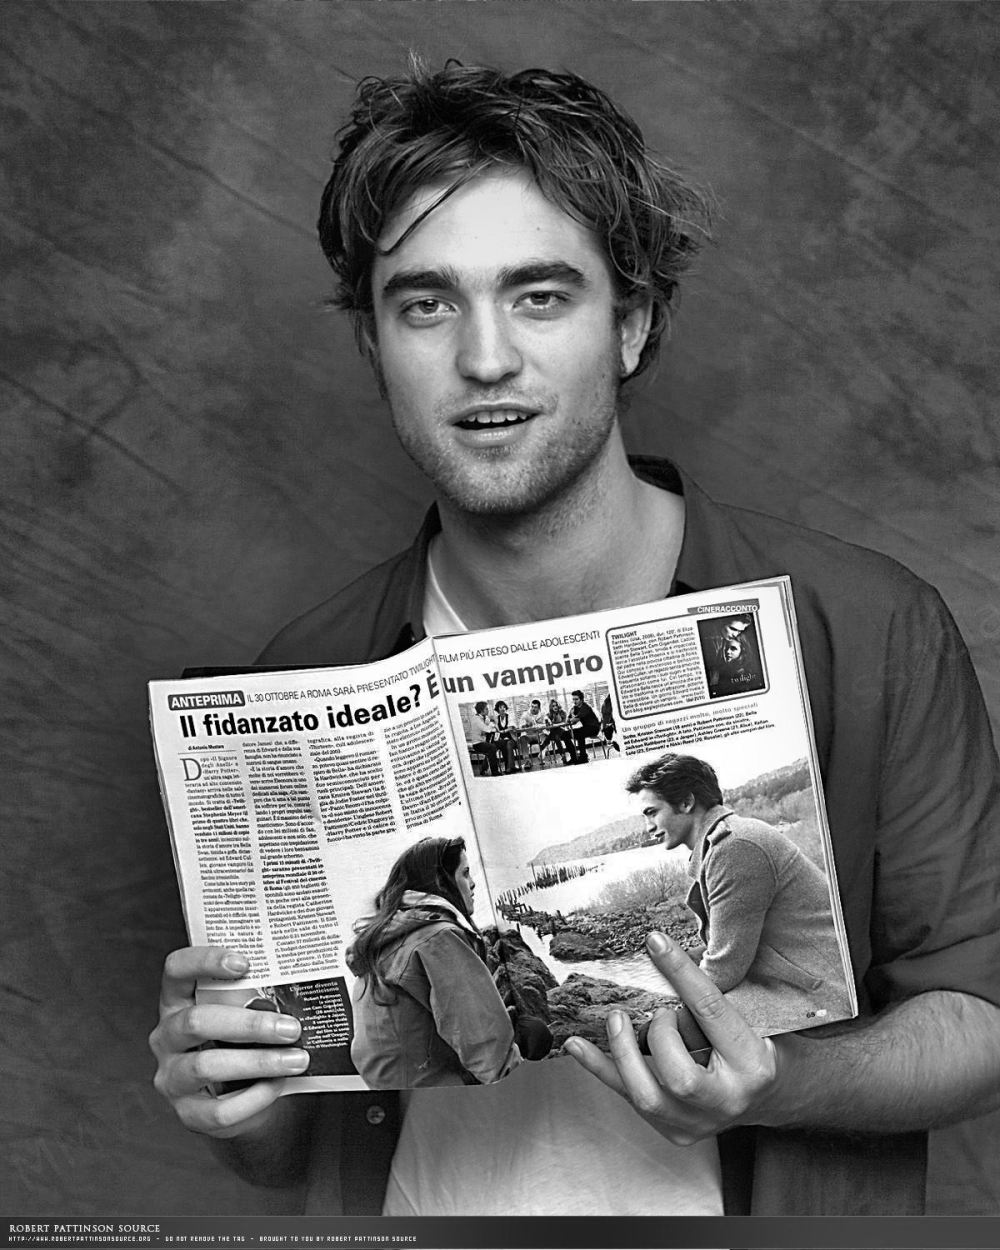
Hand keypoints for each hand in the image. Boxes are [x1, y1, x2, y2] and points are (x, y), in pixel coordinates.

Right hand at [150, 946, 308, 1138]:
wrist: (244, 1097)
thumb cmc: (247, 1041)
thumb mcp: (246, 1012)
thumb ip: (259, 996)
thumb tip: (305, 983)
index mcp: (178, 1000)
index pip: (177, 969)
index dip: (204, 960)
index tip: (244, 963)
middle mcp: (167, 1036)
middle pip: (196, 1022)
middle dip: (249, 1024)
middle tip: (291, 1028)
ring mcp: (172, 1077)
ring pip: (206, 1066)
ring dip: (258, 1062)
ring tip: (297, 1060)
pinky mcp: (188, 1113)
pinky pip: (219, 1109)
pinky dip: (254, 1098)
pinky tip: (278, 1086)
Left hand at [565, 930, 777, 1144]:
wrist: (768, 1095)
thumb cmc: (754, 1045)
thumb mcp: (747, 1015)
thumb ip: (707, 993)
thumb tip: (661, 947)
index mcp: (753, 1063)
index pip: (711, 1012)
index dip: (680, 974)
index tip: (654, 942)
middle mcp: (728, 1100)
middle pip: (678, 1076)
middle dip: (659, 1035)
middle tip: (660, 1013)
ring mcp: (699, 1123)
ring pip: (647, 1096)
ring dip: (622, 1052)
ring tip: (616, 1019)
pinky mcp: (675, 1130)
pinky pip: (628, 1097)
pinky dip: (600, 1068)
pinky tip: (576, 1045)